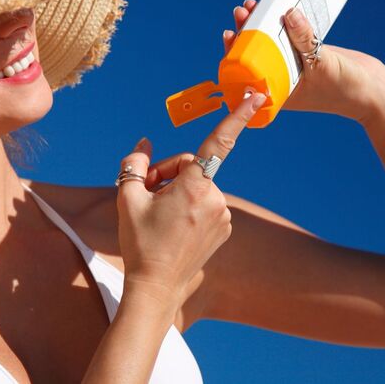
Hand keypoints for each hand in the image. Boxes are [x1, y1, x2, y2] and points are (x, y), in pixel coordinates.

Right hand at [115, 89, 266, 307]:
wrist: (156, 287)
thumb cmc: (140, 242)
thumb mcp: (127, 199)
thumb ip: (134, 165)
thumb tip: (145, 143)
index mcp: (195, 187)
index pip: (218, 142)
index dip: (237, 116)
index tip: (257, 97)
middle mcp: (216, 199)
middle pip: (191, 166)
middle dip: (168, 173)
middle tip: (146, 193)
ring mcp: (223, 216)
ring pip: (198, 185)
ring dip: (178, 190)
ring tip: (157, 213)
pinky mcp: (224, 229)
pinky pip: (205, 203)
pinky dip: (189, 205)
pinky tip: (172, 224)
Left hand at [224, 0, 384, 124]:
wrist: (376, 93)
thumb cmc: (347, 89)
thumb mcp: (321, 63)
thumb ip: (304, 38)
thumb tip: (288, 13)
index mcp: (277, 90)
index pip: (247, 71)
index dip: (236, 53)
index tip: (229, 35)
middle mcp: (282, 77)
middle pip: (255, 54)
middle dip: (245, 33)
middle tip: (241, 11)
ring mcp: (294, 65)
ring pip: (270, 42)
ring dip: (260, 25)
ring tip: (251, 5)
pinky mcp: (308, 53)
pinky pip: (289, 36)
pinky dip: (281, 23)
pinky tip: (274, 9)